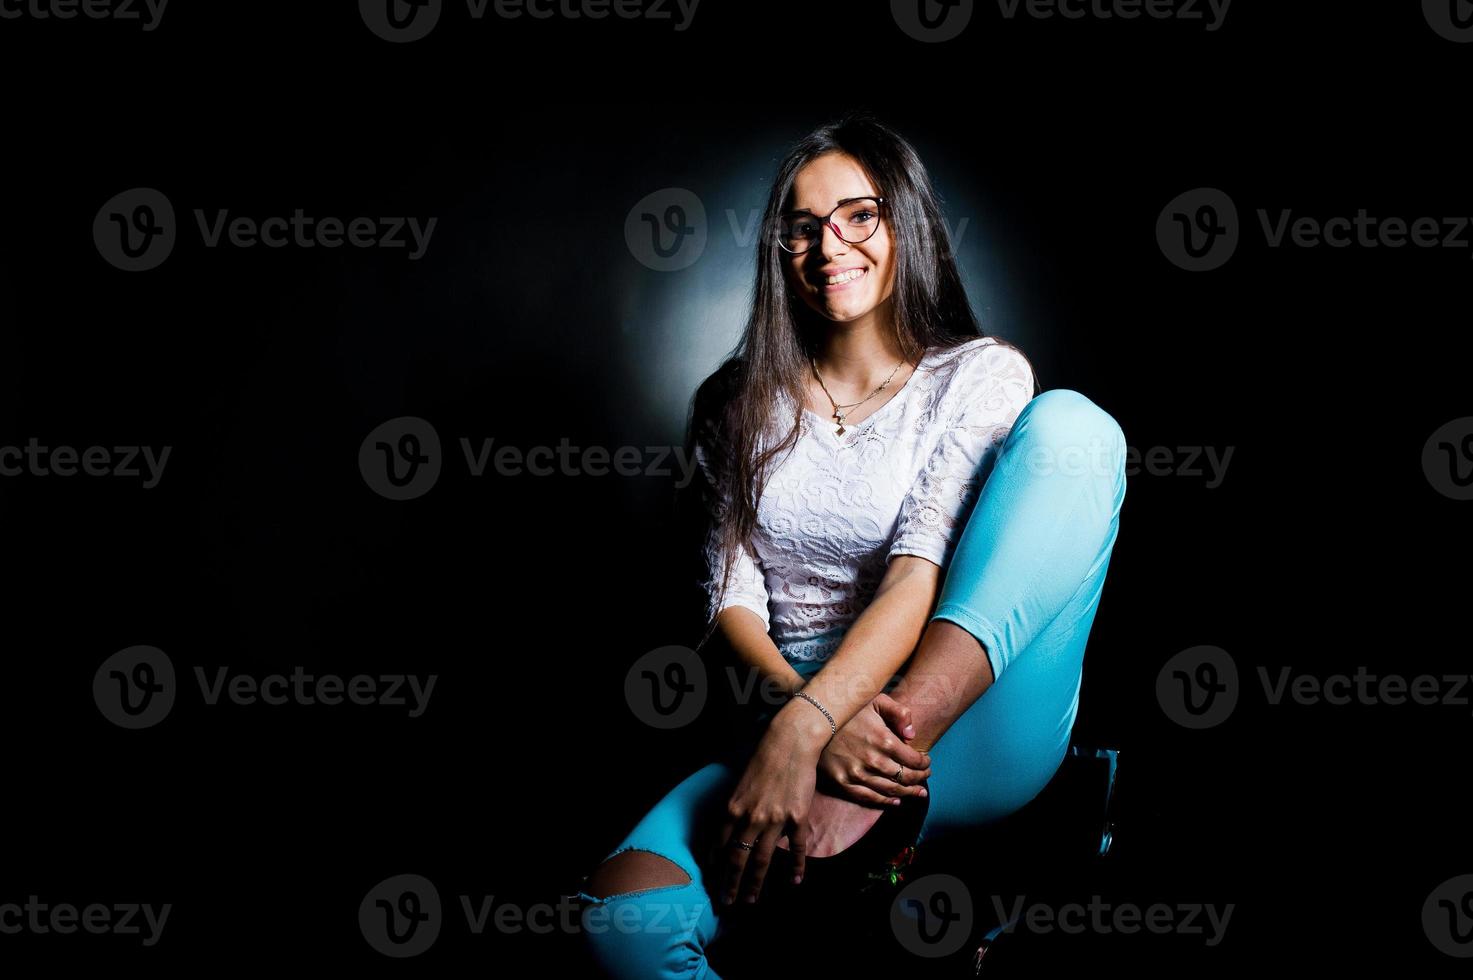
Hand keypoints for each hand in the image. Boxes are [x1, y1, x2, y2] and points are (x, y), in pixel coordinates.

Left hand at [706, 723, 818, 904]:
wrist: (790, 743)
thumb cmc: (763, 759)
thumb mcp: (739, 784)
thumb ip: (734, 810)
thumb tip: (729, 832)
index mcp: (732, 808)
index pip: (719, 845)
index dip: (714, 866)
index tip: (711, 882)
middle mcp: (751, 818)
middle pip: (737, 859)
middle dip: (730, 883)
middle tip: (726, 903)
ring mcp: (775, 820)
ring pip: (762, 860)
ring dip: (755, 883)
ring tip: (750, 900)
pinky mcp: (797, 818)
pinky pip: (796, 848)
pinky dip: (796, 867)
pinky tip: (794, 882)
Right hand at [817, 692, 930, 805]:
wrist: (812, 720)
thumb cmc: (846, 709)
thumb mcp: (873, 699)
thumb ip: (898, 712)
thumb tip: (912, 734)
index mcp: (883, 740)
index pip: (913, 759)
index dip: (924, 763)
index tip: (927, 762)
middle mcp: (873, 760)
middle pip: (905, 777)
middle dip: (920, 778)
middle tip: (925, 777)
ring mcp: (857, 774)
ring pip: (890, 790)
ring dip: (908, 792)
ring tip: (919, 792)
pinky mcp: (843, 783)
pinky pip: (869, 797)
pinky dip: (886, 801)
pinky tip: (896, 800)